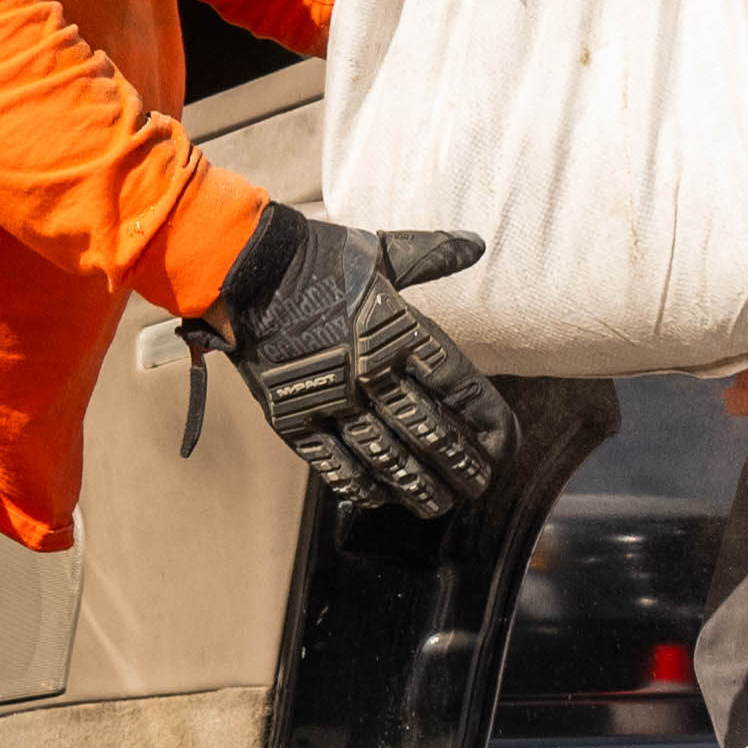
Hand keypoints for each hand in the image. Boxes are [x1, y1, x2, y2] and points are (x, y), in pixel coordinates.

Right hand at [195, 205, 512, 516]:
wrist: (243, 269)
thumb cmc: (316, 257)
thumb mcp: (380, 251)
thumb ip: (432, 254)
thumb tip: (477, 244)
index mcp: (399, 331)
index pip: (460, 387)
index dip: (488, 422)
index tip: (504, 445)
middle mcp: (372, 372)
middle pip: (430, 432)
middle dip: (460, 466)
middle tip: (478, 485)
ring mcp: (332, 399)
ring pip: (386, 458)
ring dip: (417, 486)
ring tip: (438, 504)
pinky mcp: (293, 417)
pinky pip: (333, 463)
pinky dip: (360, 485)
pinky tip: (380, 498)